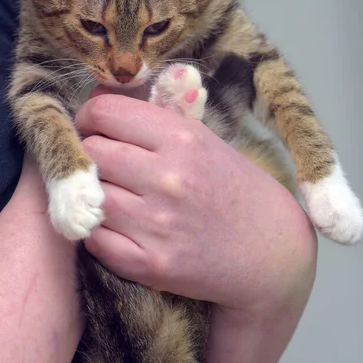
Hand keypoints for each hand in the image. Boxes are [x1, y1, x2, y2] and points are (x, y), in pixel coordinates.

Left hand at [77, 93, 315, 314]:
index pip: (106, 113)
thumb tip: (98, 97)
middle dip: (91, 154)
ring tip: (114, 195)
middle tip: (104, 163)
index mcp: (184, 139)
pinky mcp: (151, 264)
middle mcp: (169, 178)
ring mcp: (159, 224)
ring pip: (90, 196)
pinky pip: (95, 240)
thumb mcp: (206, 141)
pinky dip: (99, 232)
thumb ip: (154, 121)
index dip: (90, 117)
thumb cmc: (236, 190)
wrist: (272, 251)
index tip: (93, 127)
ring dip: (94, 194)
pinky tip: (118, 227)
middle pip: (91, 153)